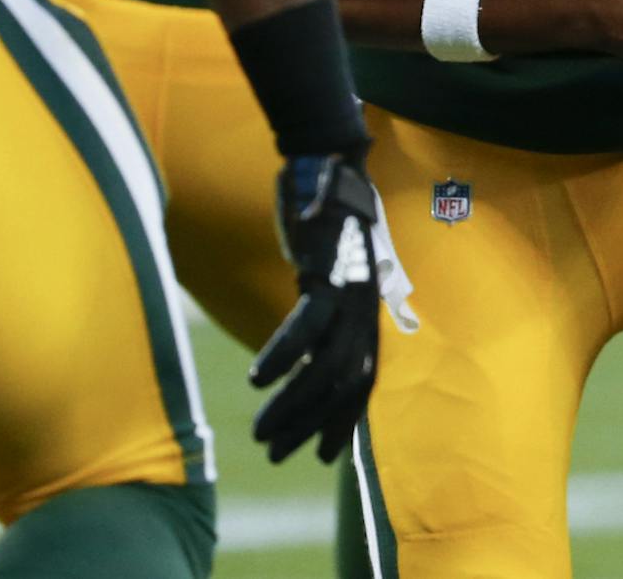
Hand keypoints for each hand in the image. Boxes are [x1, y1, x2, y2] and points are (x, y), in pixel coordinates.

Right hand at [248, 153, 382, 463]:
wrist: (328, 165)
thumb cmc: (323, 223)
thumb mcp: (327, 274)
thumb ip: (323, 312)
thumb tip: (305, 353)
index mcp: (365, 311)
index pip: (363, 379)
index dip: (345, 419)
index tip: (322, 455)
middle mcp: (363, 308)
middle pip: (345, 383)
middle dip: (312, 425)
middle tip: (279, 455)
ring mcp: (348, 291)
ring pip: (326, 365)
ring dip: (293, 404)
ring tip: (262, 433)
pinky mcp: (326, 272)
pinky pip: (306, 326)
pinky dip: (282, 356)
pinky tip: (257, 380)